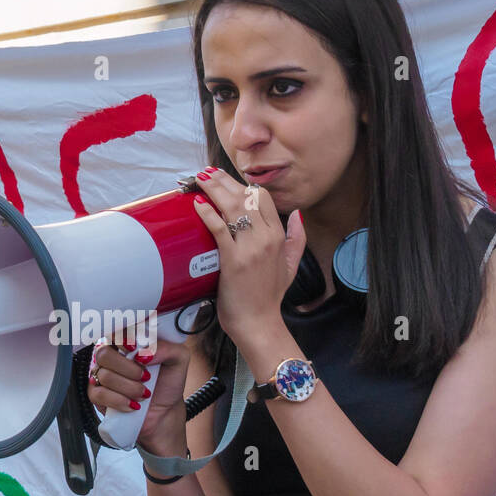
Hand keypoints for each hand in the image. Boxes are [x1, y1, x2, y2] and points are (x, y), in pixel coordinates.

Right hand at [86, 335, 190, 453]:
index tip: (133, 347)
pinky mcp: (96, 394)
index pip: (113, 330)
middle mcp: (110, 355)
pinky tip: (132, 405)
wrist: (164, 411)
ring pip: (104, 376)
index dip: (120, 338)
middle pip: (104, 353)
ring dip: (129, 388)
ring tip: (144, 394)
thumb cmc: (168, 382)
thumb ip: (167, 348)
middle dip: (128, 369)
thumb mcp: (178, 360)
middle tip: (146, 377)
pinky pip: (99, 394)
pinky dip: (120, 401)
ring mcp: (100, 374)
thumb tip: (144, 352)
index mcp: (126, 341)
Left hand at [190, 168, 306, 345]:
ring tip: (199, 178)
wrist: (258, 322)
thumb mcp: (291, 265)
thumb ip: (296, 238)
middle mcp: (266, 238)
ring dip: (213, 189)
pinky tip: (198, 203)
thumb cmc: (269, 297)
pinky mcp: (233, 260)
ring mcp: (250, 248)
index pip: (262, 197)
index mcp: (278, 236)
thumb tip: (298, 216)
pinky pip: (219, 228)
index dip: (243, 184)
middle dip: (224, 180)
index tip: (227, 179)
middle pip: (245, 197)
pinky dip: (208, 213)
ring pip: (232, 207)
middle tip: (207, 172)